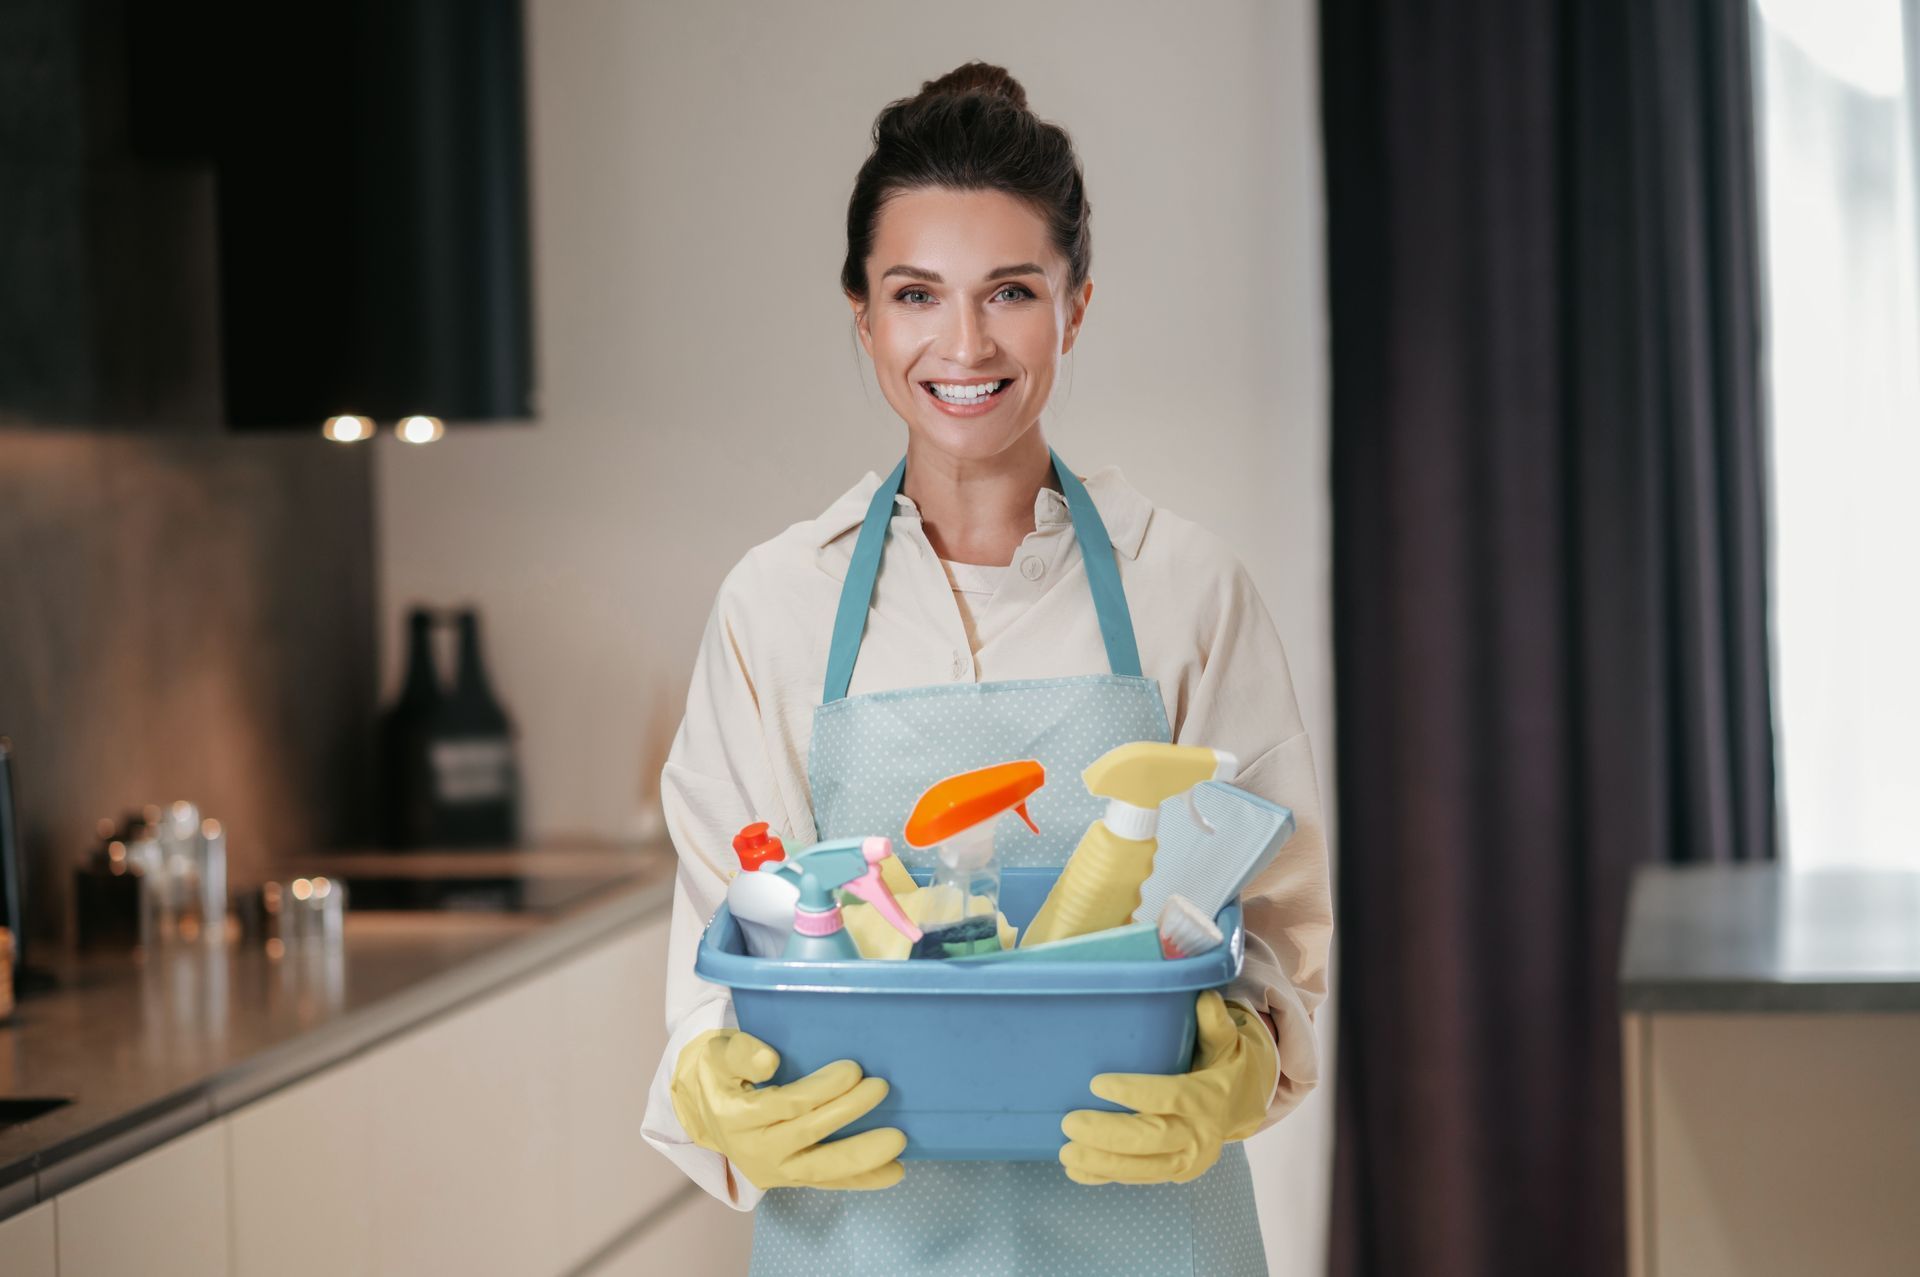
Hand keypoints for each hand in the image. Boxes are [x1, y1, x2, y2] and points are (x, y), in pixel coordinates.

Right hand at [670, 1028, 905, 1190]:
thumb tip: (770, 1062)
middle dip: (847, 1112)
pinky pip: (827, 1182)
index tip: (853, 1069)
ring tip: (897, 1141)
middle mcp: (754, 1149)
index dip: (821, 1089)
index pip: (786, 1105)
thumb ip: (743, 1053)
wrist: (703, 1110)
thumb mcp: (719, 1054)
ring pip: (821, 1169)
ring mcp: (773, 1169)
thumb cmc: (720, 1072)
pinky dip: (861, 1179)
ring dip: (862, 1157)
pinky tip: (893, 1171)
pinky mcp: (788, 1179)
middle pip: (808, 1134)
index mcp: (736, 1116)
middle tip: (880, 1087)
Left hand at [1059, 990, 1277, 1184]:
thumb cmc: (1224, 1063)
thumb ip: (1214, 1021)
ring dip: (1103, 1163)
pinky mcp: (1176, 1172)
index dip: (1135, 1092)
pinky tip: (1076, 1171)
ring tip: (1065, 1152)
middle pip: (1153, 1138)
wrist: (1243, 1103)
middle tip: (1070, 1123)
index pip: (1170, 1096)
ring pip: (1144, 1167)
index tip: (1097, 1083)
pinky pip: (1139, 1178)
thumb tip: (1205, 997)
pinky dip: (1107, 1177)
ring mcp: (1189, 1159)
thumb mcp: (1225, 1039)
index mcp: (1210, 1096)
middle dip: (1109, 1135)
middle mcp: (1201, 1133)